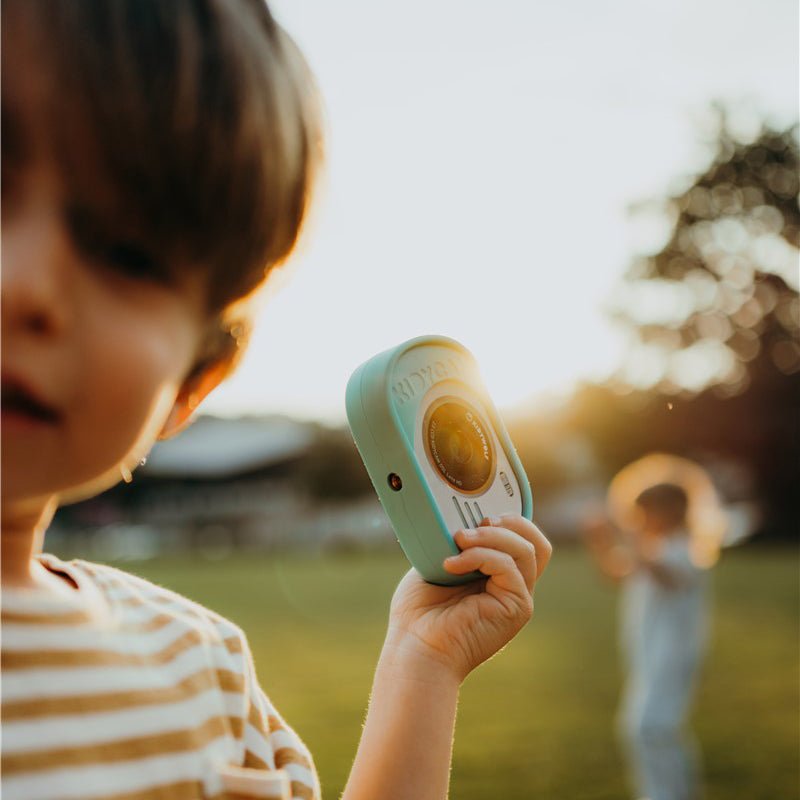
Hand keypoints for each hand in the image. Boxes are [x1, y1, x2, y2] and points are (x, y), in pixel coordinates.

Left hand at [385, 515, 551, 684]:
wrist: (414, 648)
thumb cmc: (419, 613)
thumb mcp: (437, 563)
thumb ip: (456, 543)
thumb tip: (459, 517)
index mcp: (497, 577)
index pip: (524, 540)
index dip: (510, 519)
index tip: (478, 511)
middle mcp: (513, 587)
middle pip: (536, 542)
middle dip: (510, 522)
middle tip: (476, 522)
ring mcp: (518, 599)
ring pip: (527, 550)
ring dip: (490, 536)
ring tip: (458, 539)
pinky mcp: (516, 609)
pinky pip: (508, 567)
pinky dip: (479, 556)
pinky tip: (451, 564)